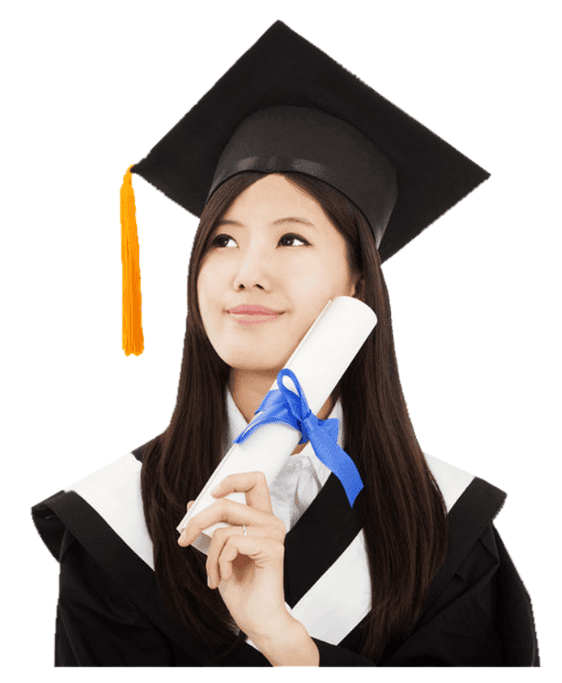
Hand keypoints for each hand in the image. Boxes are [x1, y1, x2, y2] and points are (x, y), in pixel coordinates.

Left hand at [178, 471, 291, 641]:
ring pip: (224, 528)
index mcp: (261, 518)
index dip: (232, 479)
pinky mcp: (272, 549)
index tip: (210, 493)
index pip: (254, 480)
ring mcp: (274, 534)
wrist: (258, 620)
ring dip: (210, 556)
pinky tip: (225, 577)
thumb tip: (192, 505)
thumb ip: (212, 527)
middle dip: (198, 520)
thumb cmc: (242, 588)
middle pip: (227, 502)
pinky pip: (232, 543)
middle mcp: (271, 522)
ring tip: (215, 574)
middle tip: (185, 537)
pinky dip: (220, 563)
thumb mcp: (220, 552)